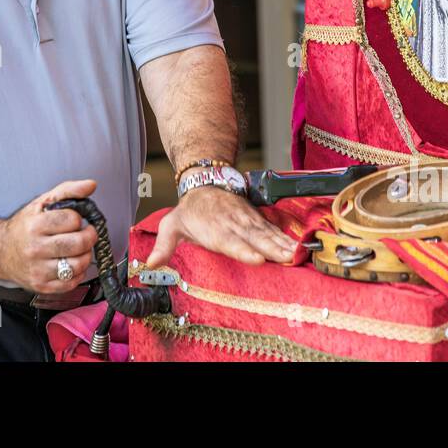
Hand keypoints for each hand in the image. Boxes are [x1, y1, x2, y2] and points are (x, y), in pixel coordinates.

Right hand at [0, 179, 98, 292]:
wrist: (0, 251)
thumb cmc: (24, 226)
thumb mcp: (42, 203)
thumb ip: (68, 191)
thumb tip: (91, 185)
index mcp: (35, 225)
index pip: (72, 220)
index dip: (78, 218)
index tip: (74, 220)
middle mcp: (35, 249)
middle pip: (78, 243)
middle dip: (89, 237)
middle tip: (85, 234)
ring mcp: (38, 270)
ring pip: (78, 265)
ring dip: (85, 255)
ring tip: (78, 249)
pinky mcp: (41, 285)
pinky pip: (72, 282)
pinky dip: (78, 272)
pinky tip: (70, 262)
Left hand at [145, 186, 297, 268]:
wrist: (205, 183)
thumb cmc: (189, 211)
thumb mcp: (171, 225)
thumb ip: (163, 246)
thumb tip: (151, 264)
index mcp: (214, 230)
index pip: (230, 242)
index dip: (243, 250)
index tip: (257, 259)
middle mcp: (233, 225)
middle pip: (254, 238)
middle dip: (272, 249)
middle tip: (287, 259)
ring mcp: (247, 222)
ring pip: (267, 233)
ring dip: (283, 244)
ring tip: (297, 255)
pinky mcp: (256, 220)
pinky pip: (272, 230)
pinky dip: (285, 237)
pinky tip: (297, 247)